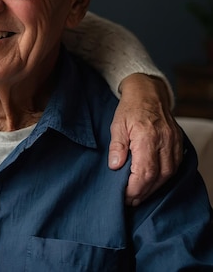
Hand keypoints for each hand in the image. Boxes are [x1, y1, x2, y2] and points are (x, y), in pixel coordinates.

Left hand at [108, 73, 182, 205]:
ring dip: (153, 189)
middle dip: (142, 193)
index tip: (124, 196)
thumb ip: (117, 146)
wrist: (149, 94)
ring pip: (168, 175)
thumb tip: (115, 167)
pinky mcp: (178, 145)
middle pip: (157, 177)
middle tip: (129, 201)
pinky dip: (162, 179)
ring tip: (138, 196)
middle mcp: (164, 142)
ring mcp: (174, 144)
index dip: (135, 188)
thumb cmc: (130, 109)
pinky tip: (151, 184)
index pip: (145, 172)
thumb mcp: (117, 125)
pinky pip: (174, 168)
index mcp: (147, 137)